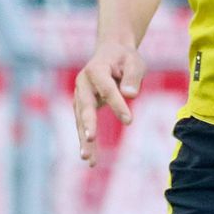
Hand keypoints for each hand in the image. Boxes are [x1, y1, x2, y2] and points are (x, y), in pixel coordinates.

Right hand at [73, 42, 145, 166]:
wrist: (110, 53)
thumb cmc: (125, 58)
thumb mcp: (134, 61)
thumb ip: (132, 76)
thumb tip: (130, 95)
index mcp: (96, 69)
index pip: (107, 89)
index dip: (117, 104)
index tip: (129, 120)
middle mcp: (83, 83)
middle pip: (85, 105)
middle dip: (88, 123)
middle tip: (91, 139)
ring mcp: (80, 96)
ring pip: (81, 120)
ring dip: (84, 139)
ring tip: (88, 159)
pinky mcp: (82, 107)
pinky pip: (83, 126)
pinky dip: (87, 142)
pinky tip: (91, 160)